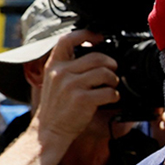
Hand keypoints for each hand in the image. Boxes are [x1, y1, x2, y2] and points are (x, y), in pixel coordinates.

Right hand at [31, 30, 118, 144]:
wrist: (50, 130)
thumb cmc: (57, 106)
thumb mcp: (55, 81)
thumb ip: (69, 67)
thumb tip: (95, 55)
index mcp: (54, 66)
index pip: (67, 39)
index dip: (85, 34)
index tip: (99, 37)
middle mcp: (61, 73)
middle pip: (97, 57)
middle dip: (111, 64)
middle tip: (113, 71)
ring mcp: (71, 86)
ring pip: (106, 73)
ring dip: (114, 80)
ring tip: (110, 86)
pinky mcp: (82, 99)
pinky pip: (109, 91)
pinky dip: (114, 95)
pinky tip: (110, 98)